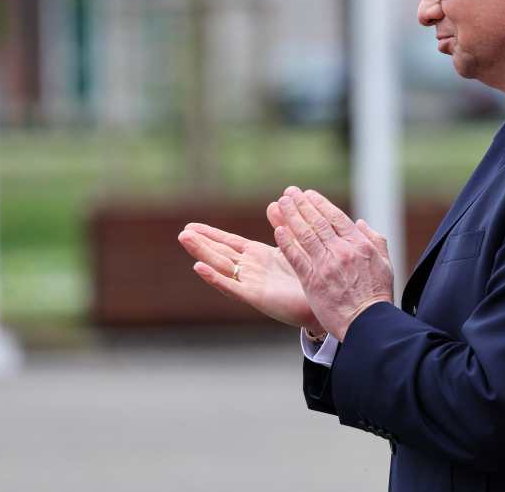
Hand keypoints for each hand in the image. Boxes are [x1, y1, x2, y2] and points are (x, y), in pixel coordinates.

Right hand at [177, 209, 321, 331]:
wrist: (322, 302)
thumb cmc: (309, 276)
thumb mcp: (294, 245)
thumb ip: (283, 225)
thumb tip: (274, 203)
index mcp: (258, 256)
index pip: (228, 242)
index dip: (210, 234)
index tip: (190, 226)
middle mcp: (250, 269)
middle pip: (220, 253)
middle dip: (201, 243)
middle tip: (182, 233)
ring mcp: (251, 283)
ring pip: (221, 266)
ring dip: (202, 253)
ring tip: (185, 240)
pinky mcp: (255, 296)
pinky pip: (231, 286)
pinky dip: (214, 277)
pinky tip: (199, 267)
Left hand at [273, 187, 393, 340]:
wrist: (368, 322)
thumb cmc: (377, 295)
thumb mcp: (385, 263)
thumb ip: (375, 240)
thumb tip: (361, 223)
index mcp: (359, 245)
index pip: (336, 217)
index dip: (320, 204)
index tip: (309, 194)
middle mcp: (342, 251)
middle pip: (318, 222)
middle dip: (302, 204)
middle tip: (290, 193)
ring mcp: (326, 265)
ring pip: (305, 235)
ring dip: (291, 217)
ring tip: (280, 203)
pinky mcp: (313, 280)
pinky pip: (296, 257)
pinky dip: (287, 243)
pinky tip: (278, 230)